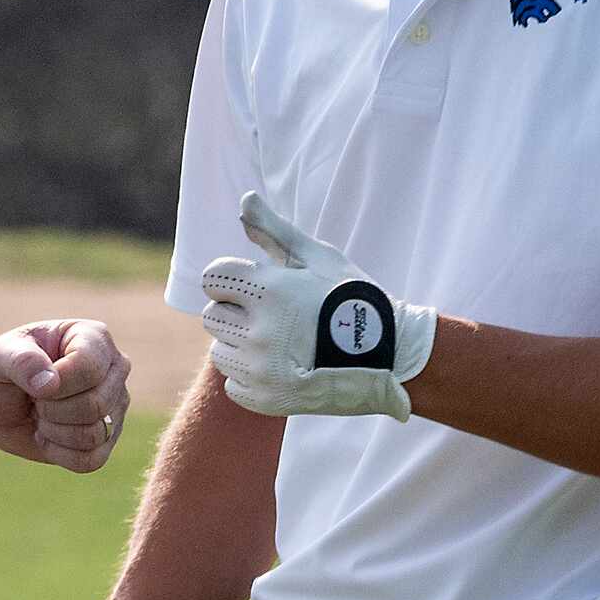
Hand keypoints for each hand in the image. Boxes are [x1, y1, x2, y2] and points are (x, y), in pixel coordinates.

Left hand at [0, 319, 132, 470]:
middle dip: (51, 409)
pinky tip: (47, 436)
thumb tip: (50, 384)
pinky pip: (91, 460)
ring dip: (54, 432)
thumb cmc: (0, 370)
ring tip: (41, 415)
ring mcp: (115, 406)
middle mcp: (115, 369)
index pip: (89, 368)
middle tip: (35, 399)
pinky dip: (59, 454)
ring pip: (94, 435)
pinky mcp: (107, 439)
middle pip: (95, 405)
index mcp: (94, 338)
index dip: (56, 384)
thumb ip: (21, 362)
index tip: (32, 383)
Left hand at [200, 193, 434, 419]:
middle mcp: (260, 330)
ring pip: (220, 350)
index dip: (233, 280)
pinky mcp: (264, 400)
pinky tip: (283, 367)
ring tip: (280, 343)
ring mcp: (260, 369)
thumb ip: (274, 231)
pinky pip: (233, 384)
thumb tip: (244, 199)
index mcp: (269, 290)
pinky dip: (251, 377)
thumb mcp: (316, 257)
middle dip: (236, 312)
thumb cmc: (350, 297)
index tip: (259, 288)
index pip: (212, 277)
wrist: (388, 355)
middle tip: (274, 317)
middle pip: (211, 315)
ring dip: (241, 345)